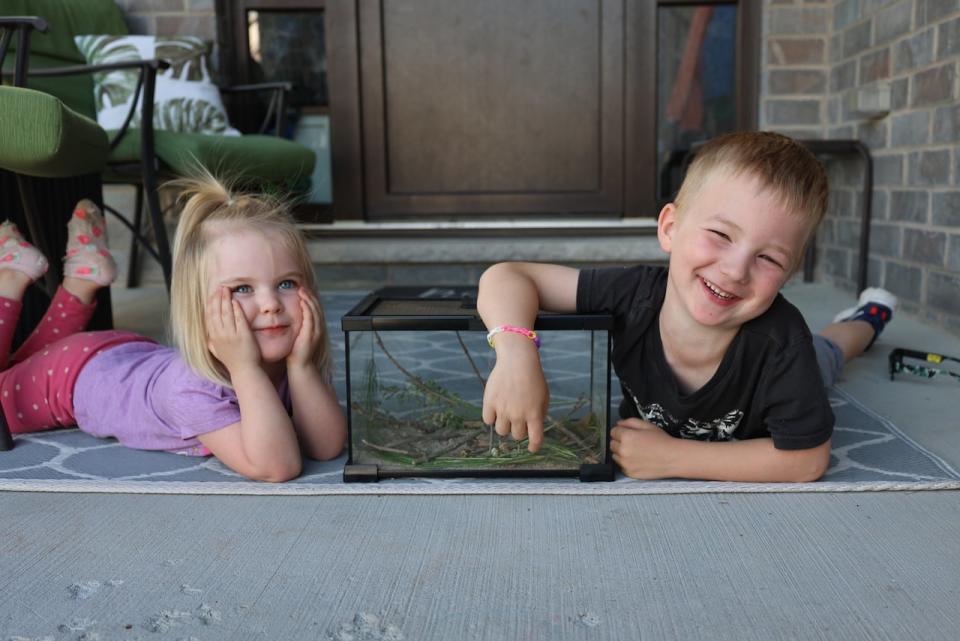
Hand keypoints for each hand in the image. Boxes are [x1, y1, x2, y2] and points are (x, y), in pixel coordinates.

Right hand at [205, 286, 259, 373]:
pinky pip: (239, 319)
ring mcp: (231, 335)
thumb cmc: (231, 360)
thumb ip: (210, 340)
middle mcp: (220, 335)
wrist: (244, 370)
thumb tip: (205, 332)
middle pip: (216, 312)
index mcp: (213, 337)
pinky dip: (236, 309)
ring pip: (226, 313)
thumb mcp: (216, 350)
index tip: (212, 294)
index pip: (209, 316)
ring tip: (226, 290)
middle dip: (217, 298)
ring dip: (226, 300)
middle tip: (219, 287)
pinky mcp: (243, 335)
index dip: (210, 303)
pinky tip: (236, 301)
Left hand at [287, 287, 323, 369]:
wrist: (300, 365)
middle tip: (302, 286)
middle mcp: (317, 328)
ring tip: (303, 291)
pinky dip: (307, 309)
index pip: (314, 308)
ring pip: (315, 311)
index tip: (302, 289)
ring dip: (309, 299)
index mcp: (315, 327)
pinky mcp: (311, 334)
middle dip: (310, 296)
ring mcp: (315, 331)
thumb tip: (285, 317)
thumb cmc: (295, 352)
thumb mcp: (296, 335)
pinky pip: (311, 318)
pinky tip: (303, 302)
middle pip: (316, 307)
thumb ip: (295, 326)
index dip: (309, 298)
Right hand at [481, 335, 549, 451]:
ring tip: (506, 413)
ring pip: (501, 431)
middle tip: (518, 419)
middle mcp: (518, 415)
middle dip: (519, 430)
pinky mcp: (489, 403)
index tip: (532, 448)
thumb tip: (533, 427)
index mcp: (534, 414)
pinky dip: (492, 417)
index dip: (534, 447)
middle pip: (517, 436)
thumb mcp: (544, 396)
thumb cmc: (533, 378)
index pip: (535, 440)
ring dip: (505, 425)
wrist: (517, 361)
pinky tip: (496, 408)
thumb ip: (540, 413)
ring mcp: (503, 410)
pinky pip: (488, 420)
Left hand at [610, 418, 678, 478]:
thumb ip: (630, 422)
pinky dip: (627, 463)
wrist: (673, 458)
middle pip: (612, 444)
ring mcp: (625, 463)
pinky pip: (622, 466)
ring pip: (615, 456)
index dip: (620, 431)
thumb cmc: (662, 440)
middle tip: (632, 443)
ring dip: (621, 453)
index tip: (627, 433)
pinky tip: (638, 460)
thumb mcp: (647, 425)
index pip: (613, 432)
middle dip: (619, 442)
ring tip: (636, 452)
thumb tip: (619, 423)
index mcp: (626, 437)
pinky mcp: (629, 473)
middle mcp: (623, 451)